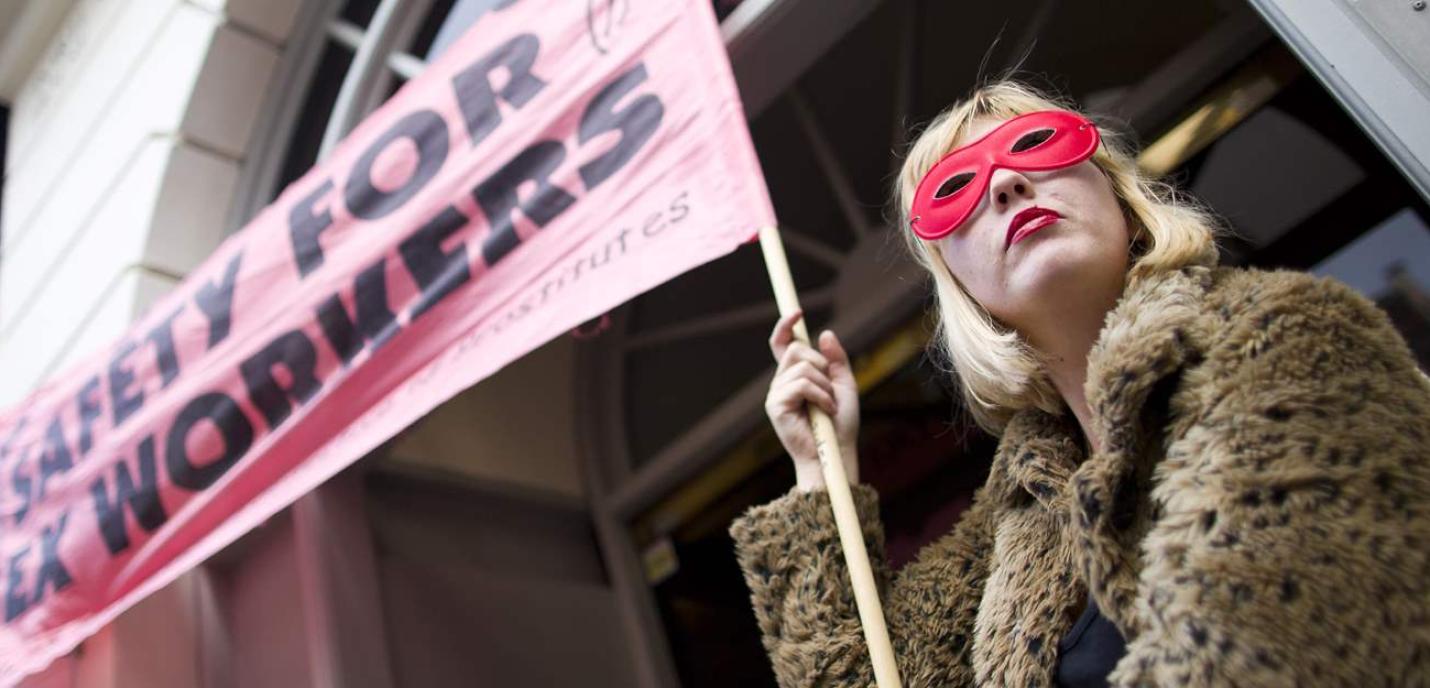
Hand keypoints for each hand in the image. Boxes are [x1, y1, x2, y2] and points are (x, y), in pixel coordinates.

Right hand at [764, 310, 859, 491]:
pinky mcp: (776, 406)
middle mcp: (781, 382)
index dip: (785, 326)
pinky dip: (820, 396)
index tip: (796, 312)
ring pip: (802, 366)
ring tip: (828, 406)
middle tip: (830, 390)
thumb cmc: (840, 424)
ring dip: (824, 385)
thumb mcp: (843, 385)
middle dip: (821, 365)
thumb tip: (824, 333)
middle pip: (796, 349)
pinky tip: (825, 412)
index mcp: (795, 376)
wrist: (836, 452)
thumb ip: (835, 359)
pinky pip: (801, 384)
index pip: (783, 344)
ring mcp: (776, 394)